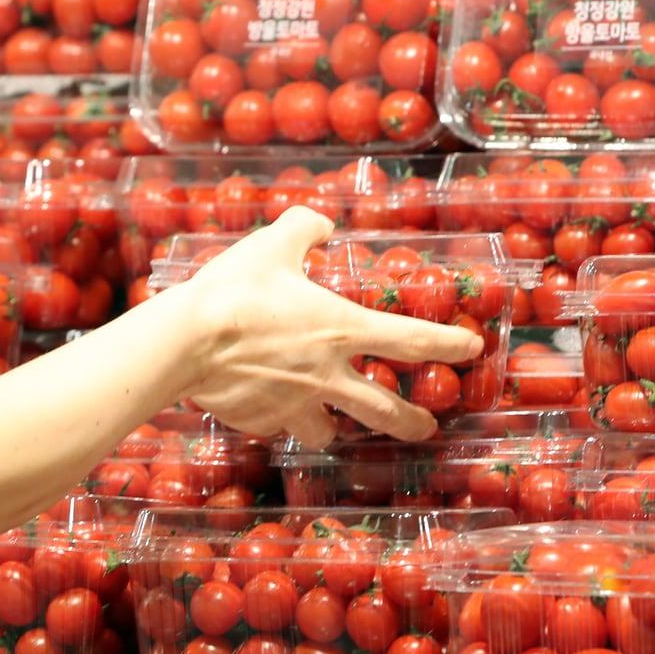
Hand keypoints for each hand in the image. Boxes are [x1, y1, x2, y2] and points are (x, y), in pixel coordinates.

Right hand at [177, 207, 482, 447]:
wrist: (182, 342)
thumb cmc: (234, 290)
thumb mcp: (273, 243)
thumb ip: (304, 227)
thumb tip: (320, 223)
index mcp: (342, 329)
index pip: (413, 341)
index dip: (449, 345)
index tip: (472, 348)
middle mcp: (328, 375)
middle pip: (385, 410)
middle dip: (412, 422)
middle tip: (427, 428)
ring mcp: (296, 404)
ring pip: (330, 430)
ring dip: (336, 427)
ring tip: (335, 426)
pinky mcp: (262, 422)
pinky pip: (281, 426)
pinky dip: (283, 419)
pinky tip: (272, 408)